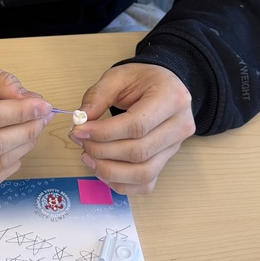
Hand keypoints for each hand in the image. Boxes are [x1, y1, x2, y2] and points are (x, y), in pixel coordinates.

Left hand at [69, 63, 194, 193]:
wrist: (165, 85)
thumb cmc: (143, 79)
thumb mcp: (118, 76)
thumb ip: (98, 96)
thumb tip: (80, 122)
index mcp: (171, 98)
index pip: (137, 125)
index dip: (104, 133)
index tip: (79, 131)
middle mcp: (180, 126)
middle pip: (139, 152)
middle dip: (103, 151)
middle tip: (80, 141)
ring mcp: (176, 147)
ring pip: (144, 173)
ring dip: (110, 171)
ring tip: (88, 157)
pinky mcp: (167, 161)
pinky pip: (146, 184)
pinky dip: (122, 184)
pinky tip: (103, 170)